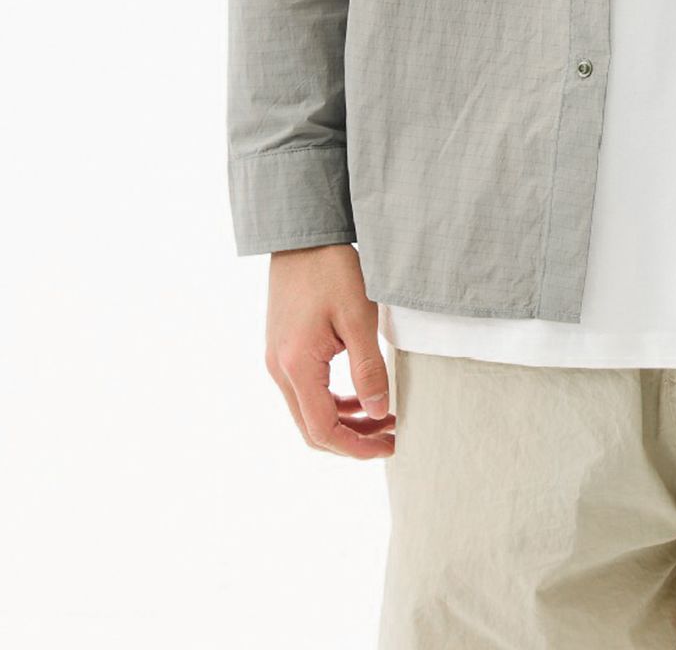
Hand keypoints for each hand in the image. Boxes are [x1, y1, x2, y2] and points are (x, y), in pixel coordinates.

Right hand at [264, 244, 396, 458]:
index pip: (323, 429)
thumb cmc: (332, 270)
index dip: (357, 447)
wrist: (302, 236)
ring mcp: (277, 361)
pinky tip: (360, 395)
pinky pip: (305, 391)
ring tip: (383, 417)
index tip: (390, 445)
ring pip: (308, 412)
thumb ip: (369, 369)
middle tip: (391, 436)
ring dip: (344, 421)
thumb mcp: (359, 318)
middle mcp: (279, 370)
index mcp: (296, 366)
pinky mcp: (282, 350)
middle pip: (312, 429)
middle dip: (353, 439)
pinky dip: (332, 401)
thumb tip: (379, 412)